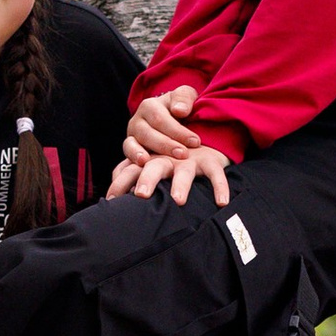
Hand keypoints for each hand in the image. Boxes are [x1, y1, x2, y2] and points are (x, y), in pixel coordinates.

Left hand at [109, 136, 234, 206]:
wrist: (200, 132)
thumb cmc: (168, 156)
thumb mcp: (149, 160)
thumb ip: (129, 170)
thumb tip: (113, 184)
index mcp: (148, 159)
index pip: (131, 168)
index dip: (122, 179)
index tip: (113, 197)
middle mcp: (166, 158)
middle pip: (154, 167)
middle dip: (147, 179)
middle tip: (141, 194)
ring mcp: (188, 159)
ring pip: (183, 172)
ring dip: (180, 184)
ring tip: (178, 200)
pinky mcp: (209, 160)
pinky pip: (215, 173)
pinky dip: (220, 187)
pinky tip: (222, 203)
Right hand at [125, 85, 203, 163]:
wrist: (172, 121)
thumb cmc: (181, 108)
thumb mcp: (186, 97)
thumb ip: (184, 98)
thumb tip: (179, 111)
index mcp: (150, 105)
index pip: (161, 119)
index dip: (178, 131)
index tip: (195, 141)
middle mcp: (137, 119)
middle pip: (148, 133)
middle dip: (167, 144)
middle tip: (184, 154)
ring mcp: (132, 134)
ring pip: (135, 143)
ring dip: (152, 152)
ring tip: (164, 162)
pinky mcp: (129, 148)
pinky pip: (127, 151)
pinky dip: (133, 157)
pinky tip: (144, 164)